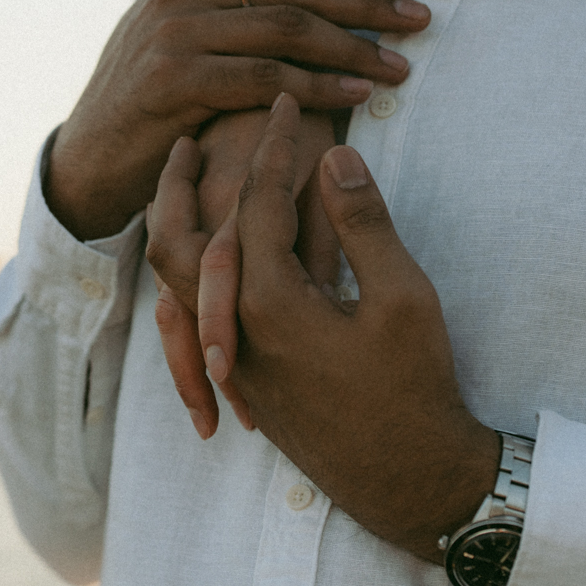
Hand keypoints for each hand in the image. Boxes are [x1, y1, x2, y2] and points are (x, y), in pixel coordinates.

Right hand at [45, 0, 430, 240]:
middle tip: (418, 20)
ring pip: (287, 30)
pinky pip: (266, 80)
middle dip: (365, 3)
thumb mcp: (162, 16)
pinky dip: (320, 87)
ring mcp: (175, 33)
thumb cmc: (139, 94)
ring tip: (398, 66)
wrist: (90, 159)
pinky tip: (357, 95)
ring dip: (354, 48)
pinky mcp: (177, 81)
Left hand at [153, 94, 499, 563]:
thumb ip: (363, 224)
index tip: (287, 103)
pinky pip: (190, 315)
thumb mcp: (404, 297)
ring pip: (175, 282)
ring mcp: (230, 357)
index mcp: (268, 301)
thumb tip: (334, 159)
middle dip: (186, 183)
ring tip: (180, 190)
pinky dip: (187, 273)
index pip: (259, 203)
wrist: (406, 482)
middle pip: (179, 240)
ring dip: (172, 228)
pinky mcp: (241, 376)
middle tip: (192, 137)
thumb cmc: (413, 389)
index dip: (276, 146)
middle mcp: (231, 329)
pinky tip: (206, 258)